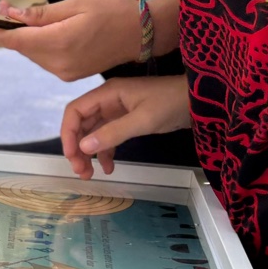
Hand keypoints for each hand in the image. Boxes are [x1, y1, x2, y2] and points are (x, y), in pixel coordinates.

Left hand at [0, 0, 144, 82]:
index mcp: (59, 43)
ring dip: (19, 34)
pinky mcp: (68, 73)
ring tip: (15, 12)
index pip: (13, 39)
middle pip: (18, 46)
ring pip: (29, 51)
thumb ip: (41, 13)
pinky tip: (36, 27)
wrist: (142, 34)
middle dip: (3, 26)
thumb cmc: (113, 12)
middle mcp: (58, 63)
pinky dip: (34, 42)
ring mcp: (63, 72)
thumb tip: (9, 14)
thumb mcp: (76, 4)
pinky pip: (42, 57)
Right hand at [59, 75, 190, 177]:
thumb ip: (113, 133)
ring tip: (89, 174)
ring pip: (94, 133)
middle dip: (78, 148)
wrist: (199, 101)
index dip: (68, 133)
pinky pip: (109, 137)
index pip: (75, 111)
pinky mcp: (128, 120)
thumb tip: (83, 148)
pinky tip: (109, 168)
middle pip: (82, 124)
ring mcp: (118, 111)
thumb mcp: (143, 120)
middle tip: (80, 171)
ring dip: (89, 153)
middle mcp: (108, 101)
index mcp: (108, 94)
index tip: (71, 156)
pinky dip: (106, 152)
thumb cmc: (171, 104)